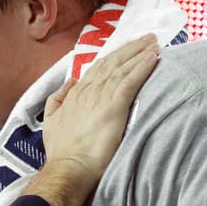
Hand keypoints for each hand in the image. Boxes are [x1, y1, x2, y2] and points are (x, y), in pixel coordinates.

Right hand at [25, 34, 158, 205]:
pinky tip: (154, 57)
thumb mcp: (51, 121)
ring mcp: (101, 97)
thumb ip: (58, 99)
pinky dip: (142, 67)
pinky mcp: (114, 107)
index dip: (115, 56)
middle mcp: (88, 90)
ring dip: (140, 53)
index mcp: (76, 93)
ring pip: (123, 68)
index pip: (98, 68)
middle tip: (148, 38)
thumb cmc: (61, 151)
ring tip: (155, 43)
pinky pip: (130, 81)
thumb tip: (70, 82)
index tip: (128, 48)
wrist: (69, 167)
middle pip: (113, 62)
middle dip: (131, 48)